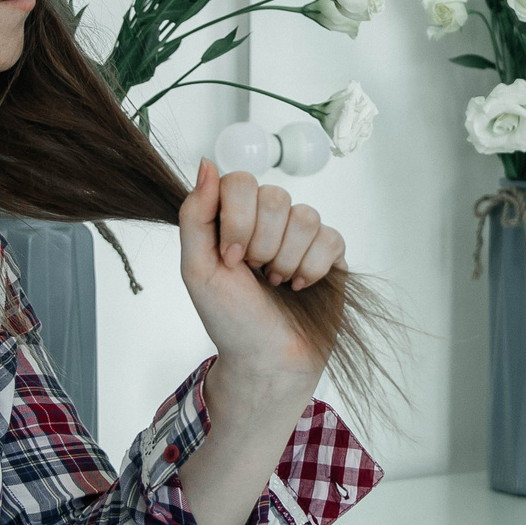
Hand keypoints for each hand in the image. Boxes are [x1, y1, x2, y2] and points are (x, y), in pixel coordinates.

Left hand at [177, 157, 345, 382]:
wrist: (268, 360)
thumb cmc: (230, 320)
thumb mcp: (197, 269)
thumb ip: (195, 215)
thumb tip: (206, 164)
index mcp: (233, 218)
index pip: (241, 181)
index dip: (238, 219)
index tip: (231, 258)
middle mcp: (267, 220)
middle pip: (276, 196)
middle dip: (263, 244)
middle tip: (255, 274)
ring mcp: (300, 235)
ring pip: (305, 217)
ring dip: (287, 259)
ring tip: (277, 283)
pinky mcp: (330, 253)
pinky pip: (331, 238)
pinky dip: (313, 268)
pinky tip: (301, 287)